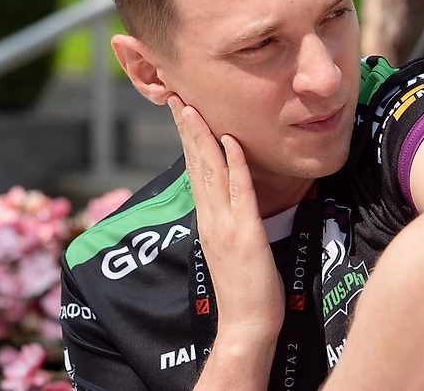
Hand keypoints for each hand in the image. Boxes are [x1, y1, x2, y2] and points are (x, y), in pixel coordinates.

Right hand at [168, 95, 284, 344]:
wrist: (245, 326)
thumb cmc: (243, 288)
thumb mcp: (227, 246)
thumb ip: (222, 219)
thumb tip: (222, 197)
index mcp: (207, 218)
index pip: (194, 170)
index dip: (187, 139)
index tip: (182, 112)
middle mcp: (210, 216)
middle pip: (196, 164)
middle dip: (187, 129)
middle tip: (177, 98)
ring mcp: (225, 224)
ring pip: (211, 172)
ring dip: (203, 138)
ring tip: (192, 109)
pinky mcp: (245, 233)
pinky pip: (240, 192)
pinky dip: (235, 165)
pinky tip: (230, 141)